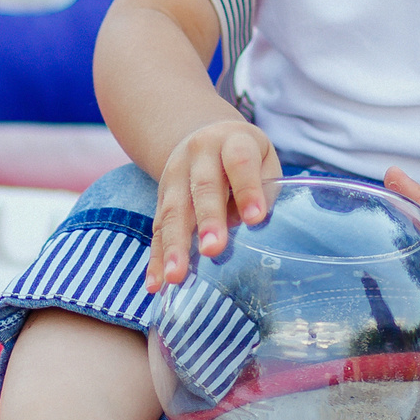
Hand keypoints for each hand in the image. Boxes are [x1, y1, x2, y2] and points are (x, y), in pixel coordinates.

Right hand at [147, 120, 280, 291]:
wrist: (205, 136)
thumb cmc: (245, 158)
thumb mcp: (264, 159)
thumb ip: (264, 189)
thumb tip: (253, 226)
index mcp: (231, 141)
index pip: (239, 162)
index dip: (247, 189)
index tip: (255, 219)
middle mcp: (199, 154)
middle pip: (202, 187)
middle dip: (207, 220)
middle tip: (212, 249)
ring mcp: (174, 175)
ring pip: (173, 210)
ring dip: (174, 245)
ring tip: (176, 276)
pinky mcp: (160, 197)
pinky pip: (156, 228)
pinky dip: (155, 257)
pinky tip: (156, 283)